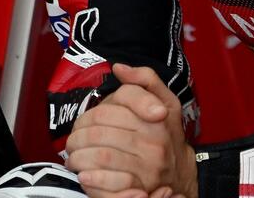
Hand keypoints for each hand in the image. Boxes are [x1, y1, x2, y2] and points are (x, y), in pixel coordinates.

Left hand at [66, 63, 197, 197]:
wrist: (181, 173)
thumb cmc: (169, 133)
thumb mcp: (166, 100)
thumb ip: (145, 79)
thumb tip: (118, 67)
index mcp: (157, 117)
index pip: (111, 111)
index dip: (90, 114)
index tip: (83, 121)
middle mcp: (153, 142)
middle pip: (102, 133)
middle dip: (79, 136)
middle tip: (72, 141)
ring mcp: (147, 168)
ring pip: (102, 156)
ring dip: (79, 156)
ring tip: (73, 157)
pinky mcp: (139, 190)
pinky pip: (108, 183)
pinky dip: (90, 179)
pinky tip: (83, 175)